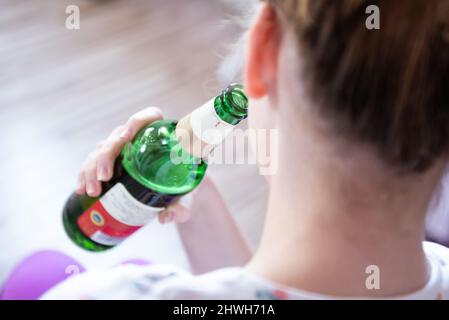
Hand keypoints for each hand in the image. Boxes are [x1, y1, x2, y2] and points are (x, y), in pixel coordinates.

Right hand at [75, 106, 191, 223]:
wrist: (175, 193)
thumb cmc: (181, 188)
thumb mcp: (186, 198)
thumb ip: (181, 208)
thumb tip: (165, 217)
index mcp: (160, 137)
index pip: (149, 117)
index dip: (138, 121)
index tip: (127, 137)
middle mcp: (138, 138)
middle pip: (118, 136)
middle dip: (106, 155)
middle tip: (104, 177)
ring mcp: (122, 148)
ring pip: (101, 150)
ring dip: (92, 169)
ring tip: (93, 192)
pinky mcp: (110, 161)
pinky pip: (93, 163)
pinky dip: (85, 175)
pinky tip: (81, 190)